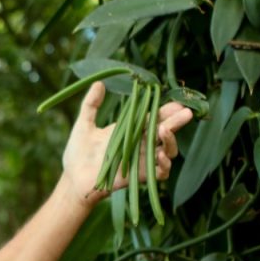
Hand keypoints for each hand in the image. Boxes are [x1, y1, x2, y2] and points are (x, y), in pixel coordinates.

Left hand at [60, 81, 194, 208]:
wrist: (73, 178)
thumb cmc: (78, 152)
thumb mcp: (84, 124)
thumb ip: (91, 104)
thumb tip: (99, 82)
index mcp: (131, 130)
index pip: (154, 117)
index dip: (168, 110)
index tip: (177, 103)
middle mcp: (140, 144)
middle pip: (165, 132)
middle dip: (177, 122)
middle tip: (185, 113)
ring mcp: (142, 161)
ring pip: (168, 151)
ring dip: (170, 141)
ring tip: (165, 130)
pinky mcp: (140, 177)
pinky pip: (161, 173)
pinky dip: (164, 165)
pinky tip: (161, 155)